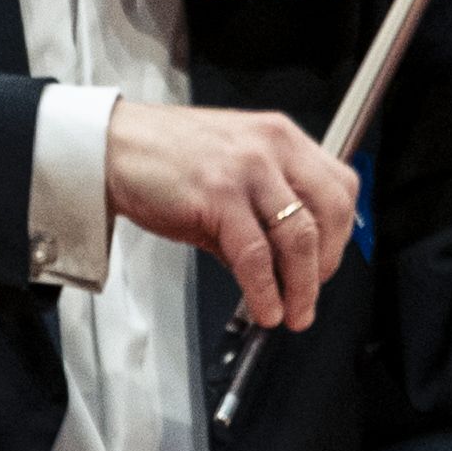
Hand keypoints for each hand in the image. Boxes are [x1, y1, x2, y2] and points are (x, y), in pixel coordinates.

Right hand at [104, 101, 361, 331]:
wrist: (110, 148)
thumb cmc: (165, 158)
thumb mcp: (230, 174)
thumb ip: (260, 213)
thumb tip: (281, 268)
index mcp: (282, 138)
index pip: (340, 185)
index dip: (341, 233)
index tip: (328, 263)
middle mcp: (273, 147)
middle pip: (331, 211)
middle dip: (328, 263)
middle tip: (313, 294)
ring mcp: (248, 169)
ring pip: (298, 235)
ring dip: (302, 285)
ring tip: (293, 312)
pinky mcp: (218, 195)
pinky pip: (254, 253)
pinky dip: (265, 289)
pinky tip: (265, 307)